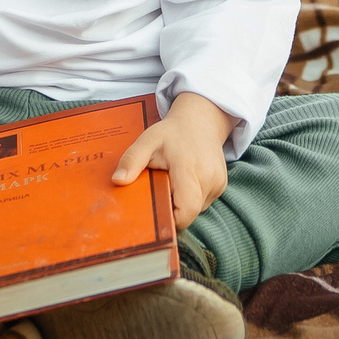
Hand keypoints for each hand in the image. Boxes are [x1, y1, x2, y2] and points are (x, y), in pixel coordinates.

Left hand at [112, 93, 236, 230]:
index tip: (156, 212)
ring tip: (173, 182)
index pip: (186, 210)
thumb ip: (132, 160)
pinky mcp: (221, 185)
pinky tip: (184, 181)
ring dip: (182, 203)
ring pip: (197, 209)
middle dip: (173, 209)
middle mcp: (209, 178)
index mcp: (190, 169)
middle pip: (190, 213)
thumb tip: (117, 181)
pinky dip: (191, 197)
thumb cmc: (172, 132)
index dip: (171, 219)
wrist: (201, 119)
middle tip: (160, 191)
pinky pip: (203, 202)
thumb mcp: (147, 140)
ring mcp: (218, 183)